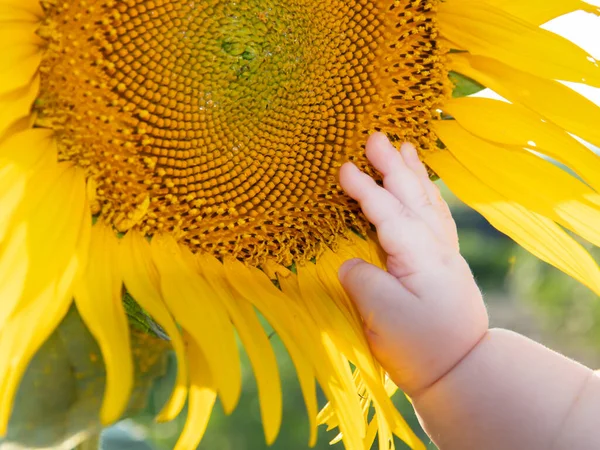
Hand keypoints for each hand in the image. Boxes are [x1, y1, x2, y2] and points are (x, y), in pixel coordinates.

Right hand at [338, 133, 488, 395]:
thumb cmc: (421, 347)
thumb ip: (362, 279)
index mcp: (418, 255)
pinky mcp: (444, 263)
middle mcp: (435, 247)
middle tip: (376, 136)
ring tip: (405, 148)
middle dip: (392, 165)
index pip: (387, 213)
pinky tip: (423, 189)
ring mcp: (443, 254)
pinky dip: (427, 196)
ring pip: (427, 203)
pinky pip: (435, 217)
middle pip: (411, 197)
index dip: (365, 189)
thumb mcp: (383, 316)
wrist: (462, 370)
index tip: (344, 167)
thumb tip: (351, 261)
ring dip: (414, 174)